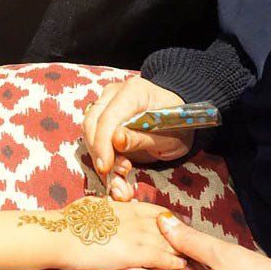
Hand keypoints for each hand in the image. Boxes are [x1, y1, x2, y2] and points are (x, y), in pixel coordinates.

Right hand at [44, 198, 187, 269]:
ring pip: (168, 241)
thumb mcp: (88, 206)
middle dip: (179, 237)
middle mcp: (134, 218)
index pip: (155, 212)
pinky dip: (173, 262)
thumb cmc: (66, 222)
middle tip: (190, 247)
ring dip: (181, 250)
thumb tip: (101, 207)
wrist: (58, 235)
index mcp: (122, 207)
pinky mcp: (134, 253)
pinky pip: (161, 257)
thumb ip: (102, 208)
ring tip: (191, 259)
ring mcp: (136, 234)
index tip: (173, 230)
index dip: (167, 221)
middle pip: (166, 226)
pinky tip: (180, 267)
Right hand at [82, 76, 191, 199]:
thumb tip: (116, 140)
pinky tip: (114, 171)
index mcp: (134, 91)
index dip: (102, 144)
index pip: (108, 117)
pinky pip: (94, 136)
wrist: (180, 117)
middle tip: (111, 177)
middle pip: (92, 123)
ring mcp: (106, 102)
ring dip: (99, 156)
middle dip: (98, 153)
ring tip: (117, 178)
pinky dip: (101, 155)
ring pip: (90, 131)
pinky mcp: (103, 115)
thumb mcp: (167, 137)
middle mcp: (115, 93)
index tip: (105, 168)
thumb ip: (140, 138)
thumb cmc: (178, 124)